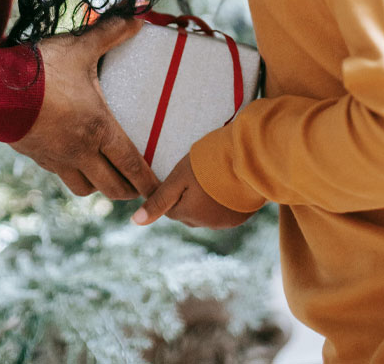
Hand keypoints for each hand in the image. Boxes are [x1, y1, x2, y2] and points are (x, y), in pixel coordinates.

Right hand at [11, 15, 158, 200]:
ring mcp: (57, 158)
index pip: (130, 164)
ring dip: (98, 185)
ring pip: (84, 188)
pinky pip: (60, 175)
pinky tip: (73, 160)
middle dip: (128, 190)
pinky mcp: (37, 156)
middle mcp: (80, 151)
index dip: (147, 181)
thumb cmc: (42, 71)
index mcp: (99, 128)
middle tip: (136, 187)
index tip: (158, 192)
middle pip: (111, 187)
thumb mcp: (80, 48)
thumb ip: (110, 34)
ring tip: (105, 174)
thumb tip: (137, 19)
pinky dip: (72, 173)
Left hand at [131, 154, 254, 228]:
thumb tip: (135, 221)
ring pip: (207, 215)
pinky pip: (225, 213)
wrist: (248, 159)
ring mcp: (226, 222)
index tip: (181, 176)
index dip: (173, 192)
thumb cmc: (209, 164)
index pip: (171, 209)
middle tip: (197, 176)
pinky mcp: (241, 217)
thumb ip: (159, 200)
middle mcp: (207, 224)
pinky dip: (223, 203)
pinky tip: (228, 184)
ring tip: (214, 178)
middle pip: (189, 214)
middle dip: (189, 199)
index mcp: (189, 214)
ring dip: (206, 202)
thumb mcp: (179, 177)